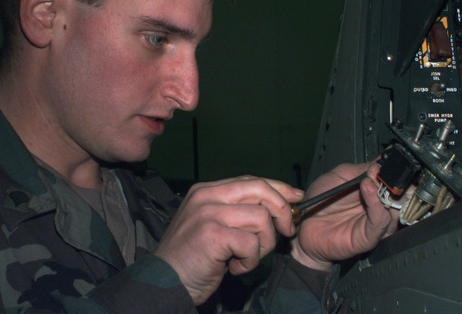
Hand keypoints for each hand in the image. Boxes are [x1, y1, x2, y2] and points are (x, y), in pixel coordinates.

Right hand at [154, 176, 303, 304]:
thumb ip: (236, 211)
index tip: (297, 198)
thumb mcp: (212, 225)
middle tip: (287, 231)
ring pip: (261, 218)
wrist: (164, 282)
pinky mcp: (213, 234)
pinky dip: (250, 261)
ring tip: (245, 258)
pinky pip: (251, 243)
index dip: (279, 188)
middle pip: (260, 190)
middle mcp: (207, 196)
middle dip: (282, 210)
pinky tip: (234, 268)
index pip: (251, 180)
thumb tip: (276, 207)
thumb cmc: (191, 258)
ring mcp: (209, 213)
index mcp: (207, 190)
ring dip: (262, 245)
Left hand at [290, 162, 397, 271]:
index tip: (387, 159)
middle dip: (392, 179)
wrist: (304, 226)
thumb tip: (380, 162)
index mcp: (372, 190)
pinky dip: (376, 203)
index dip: (393, 169)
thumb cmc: (319, 203)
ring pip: (393, 206)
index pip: (393, 179)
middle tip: (380, 169)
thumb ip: (360, 170)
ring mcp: (376, 222)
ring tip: (370, 178)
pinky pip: (380, 220)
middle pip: (399, 192)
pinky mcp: (370, 236)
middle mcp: (378, 206)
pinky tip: (366, 189)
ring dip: (383, 189)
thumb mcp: (339, 177)